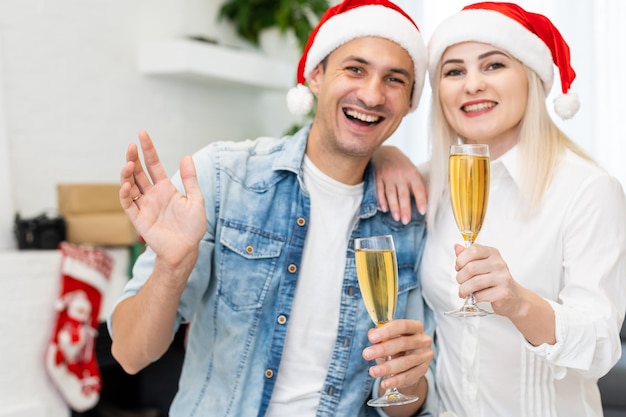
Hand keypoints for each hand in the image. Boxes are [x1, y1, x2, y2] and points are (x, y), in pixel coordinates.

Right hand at [119, 130, 205, 266]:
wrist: (186, 249)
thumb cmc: (193, 227)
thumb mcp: (195, 199)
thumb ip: (190, 179)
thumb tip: (186, 156)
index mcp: (166, 188)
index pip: (154, 164)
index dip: (148, 150)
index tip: (142, 134)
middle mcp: (152, 194)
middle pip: (139, 172)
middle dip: (134, 158)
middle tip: (131, 146)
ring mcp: (144, 205)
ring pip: (130, 185)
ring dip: (127, 174)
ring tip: (129, 164)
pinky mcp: (138, 218)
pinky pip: (127, 203)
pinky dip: (125, 193)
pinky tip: (127, 184)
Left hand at [362, 319, 432, 390]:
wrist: (409, 364)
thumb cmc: (397, 346)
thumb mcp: (387, 338)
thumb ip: (379, 336)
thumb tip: (371, 334)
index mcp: (415, 327)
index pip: (402, 326)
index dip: (387, 331)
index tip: (372, 338)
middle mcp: (423, 340)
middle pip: (403, 343)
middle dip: (383, 349)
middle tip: (366, 354)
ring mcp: (425, 356)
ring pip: (405, 362)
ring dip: (387, 367)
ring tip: (373, 371)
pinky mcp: (423, 371)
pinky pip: (408, 377)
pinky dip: (395, 381)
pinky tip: (384, 383)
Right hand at [372, 146, 426, 223]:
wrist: (386, 152)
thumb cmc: (403, 165)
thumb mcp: (414, 171)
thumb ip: (420, 185)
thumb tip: (428, 199)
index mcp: (412, 173)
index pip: (418, 189)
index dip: (421, 200)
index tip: (422, 211)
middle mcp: (400, 175)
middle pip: (403, 194)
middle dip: (405, 209)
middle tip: (406, 221)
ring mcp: (388, 177)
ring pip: (391, 194)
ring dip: (394, 207)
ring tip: (397, 218)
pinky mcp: (378, 178)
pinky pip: (379, 191)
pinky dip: (381, 201)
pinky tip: (384, 209)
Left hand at [453, 243, 523, 316]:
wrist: (513, 296)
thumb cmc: (494, 279)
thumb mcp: (482, 264)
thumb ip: (468, 256)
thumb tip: (456, 247)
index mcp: (492, 253)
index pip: (473, 250)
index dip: (460, 260)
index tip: (458, 267)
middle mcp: (499, 264)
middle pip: (471, 268)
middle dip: (460, 277)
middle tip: (460, 282)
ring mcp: (502, 278)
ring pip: (474, 283)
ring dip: (464, 289)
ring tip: (464, 291)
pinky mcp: (503, 293)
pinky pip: (480, 295)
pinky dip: (473, 298)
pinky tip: (475, 297)